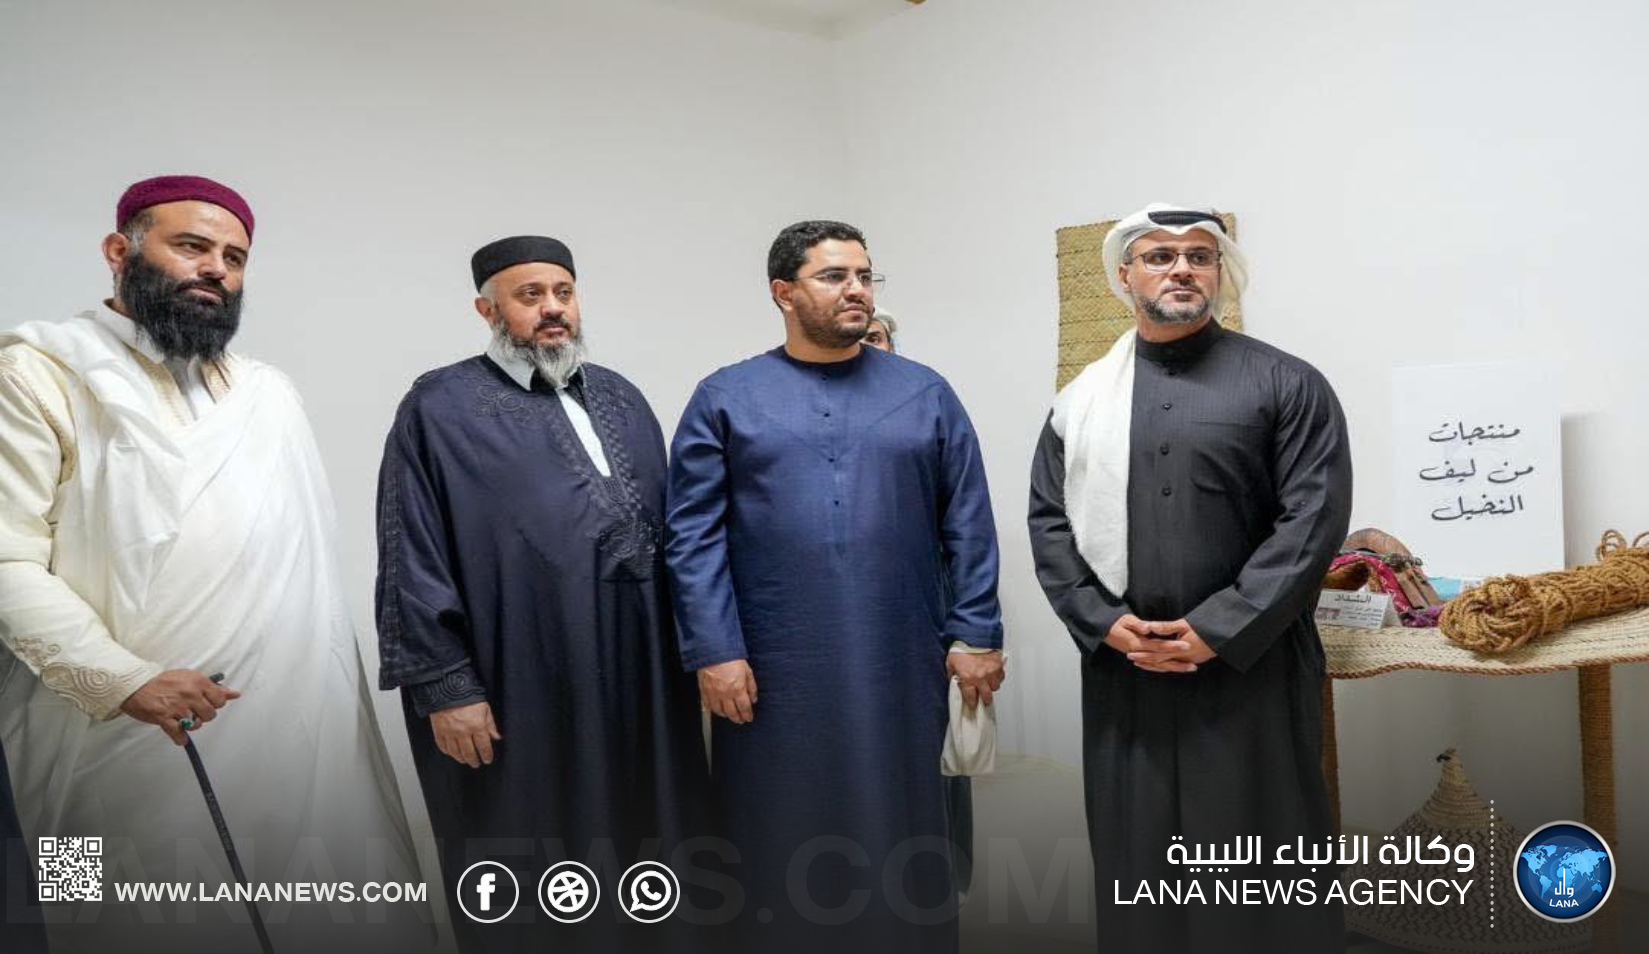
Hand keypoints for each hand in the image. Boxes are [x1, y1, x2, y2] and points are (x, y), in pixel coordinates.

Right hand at [119, 669, 240, 744]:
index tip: (206, 703)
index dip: (214, 704)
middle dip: (203, 715)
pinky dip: (180, 738)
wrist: (136, 685)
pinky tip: (179, 734)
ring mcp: (177, 707)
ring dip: (190, 725)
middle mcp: (189, 694)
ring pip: (196, 725)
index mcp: (198, 682)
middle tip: (192, 711)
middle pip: (210, 714)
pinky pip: (179, 735)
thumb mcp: (190, 677)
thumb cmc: (163, 682)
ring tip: (182, 719)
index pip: (220, 699)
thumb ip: (213, 687)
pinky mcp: (164, 718)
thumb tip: (234, 694)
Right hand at [430, 701, 500, 768]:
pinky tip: (452, 753)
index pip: (483, 746)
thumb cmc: (467, 695)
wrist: (446, 688)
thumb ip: (490, 724)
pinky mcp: (439, 731)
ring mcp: (449, 733)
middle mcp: (463, 732)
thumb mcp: (484, 708)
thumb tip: (496, 737)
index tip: (488, 760)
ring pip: (456, 753)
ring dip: (462, 759)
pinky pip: (443, 746)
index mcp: (477, 726)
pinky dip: (448, 752)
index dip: (487, 755)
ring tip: (465, 760)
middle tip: (477, 764)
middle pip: (469, 753)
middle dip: (474, 761)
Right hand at [698, 659, 756, 723]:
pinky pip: (708, 705)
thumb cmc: (731, 658)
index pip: (744, 708)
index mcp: (738, 689)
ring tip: (729, 716)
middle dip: (738, 719)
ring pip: (719, 711)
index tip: (749, 718)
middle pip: (732, 713)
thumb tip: (754, 699)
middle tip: (740, 720)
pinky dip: (713, 709)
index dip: (747, 715)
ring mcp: (713, 694)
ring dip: (725, 715)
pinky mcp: (704, 691)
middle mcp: (725, 694)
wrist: (713, 651)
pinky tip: (716, 710)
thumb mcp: (747, 671)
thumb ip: (751, 687)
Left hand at [947, 650, 1005, 709]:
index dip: (971, 703)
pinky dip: (998, 677)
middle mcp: (981, 677)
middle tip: (984, 701)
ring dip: (991, 687)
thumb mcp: (951, 662)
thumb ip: (952, 674)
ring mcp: (991, 672)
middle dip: (985, 700)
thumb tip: (954, 681)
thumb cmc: (962, 647)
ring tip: (987, 684)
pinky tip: (993, 675)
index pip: (971, 697)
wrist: (974, 634)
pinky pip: (1001, 677)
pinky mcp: (999, 665)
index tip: (972, 705)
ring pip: (995, 687)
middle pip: (986, 697)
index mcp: (968, 678)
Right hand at [1104, 615, 1212, 673]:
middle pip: (1161, 660)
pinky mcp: (1138, 657)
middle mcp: (1138, 653)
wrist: (1103, 630)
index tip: (1187, 645)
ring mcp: (1138, 657)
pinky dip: (1164, 668)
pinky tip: (1174, 668)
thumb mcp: (1126, 619)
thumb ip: (1138, 624)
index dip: (1173, 646)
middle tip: (1194, 665)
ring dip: (1174, 668)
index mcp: (1136, 643)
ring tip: (1189, 668)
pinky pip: (1153, 666)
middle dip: (1178, 663)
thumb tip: (1148, 628)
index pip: (1158, 646)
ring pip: (1158, 666)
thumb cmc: (1115, 622)